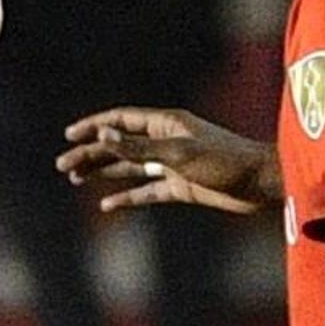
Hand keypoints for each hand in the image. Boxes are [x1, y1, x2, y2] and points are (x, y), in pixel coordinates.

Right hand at [58, 105, 279, 214]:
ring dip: (103, 172)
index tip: (69, 135)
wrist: (261, 184)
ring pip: (129, 167)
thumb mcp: (178, 154)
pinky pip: (146, 191)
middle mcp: (166, 141)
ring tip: (76, 179)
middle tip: (63, 166)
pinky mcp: (180, 187)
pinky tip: (107, 205)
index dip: (94, 126)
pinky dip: (127, 197)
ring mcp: (172, 165)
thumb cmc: (224, 161)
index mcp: (166, 125)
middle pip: (119, 145)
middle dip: (90, 153)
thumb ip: (138, 148)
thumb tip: (103, 135)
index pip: (121, 120)